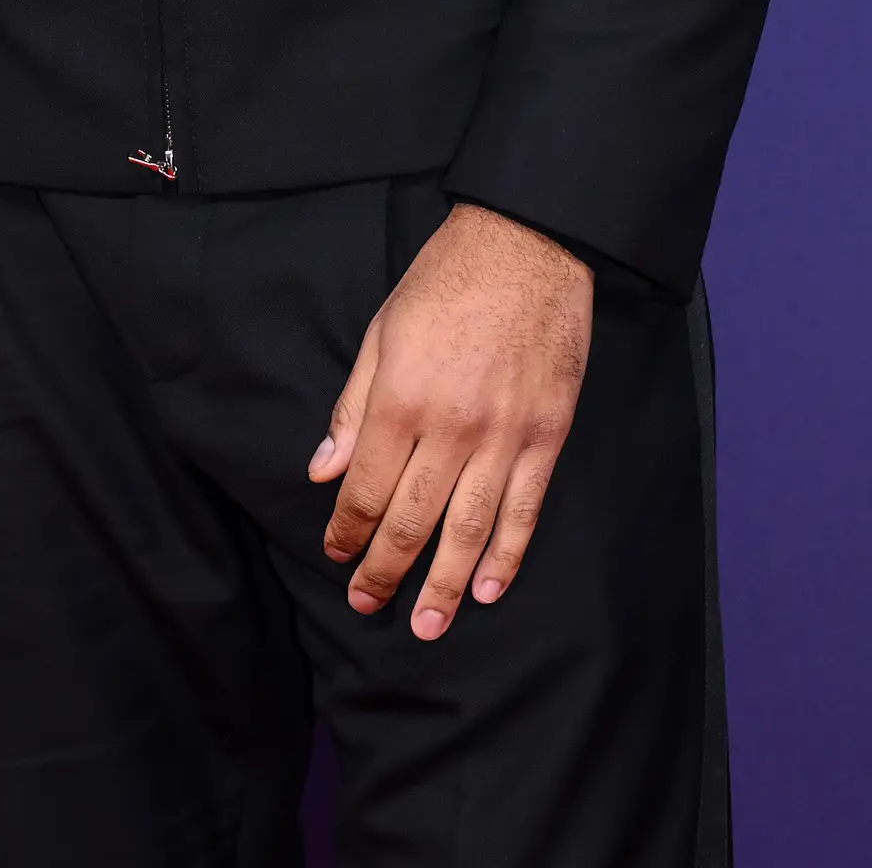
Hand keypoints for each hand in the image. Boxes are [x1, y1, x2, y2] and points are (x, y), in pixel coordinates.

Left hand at [312, 203, 590, 641]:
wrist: (528, 245)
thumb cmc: (446, 281)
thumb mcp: (383, 333)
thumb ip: (354, 408)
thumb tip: (324, 472)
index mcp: (402, 401)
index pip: (367, 488)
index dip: (348, 528)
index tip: (338, 553)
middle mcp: (452, 427)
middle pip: (413, 520)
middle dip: (386, 571)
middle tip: (368, 604)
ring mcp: (505, 435)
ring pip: (469, 528)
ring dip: (445, 584)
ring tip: (428, 626)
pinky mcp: (547, 434)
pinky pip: (526, 508)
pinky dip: (508, 553)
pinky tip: (489, 588)